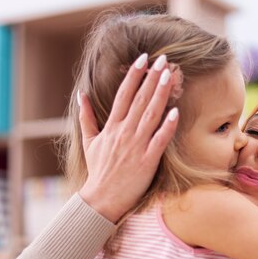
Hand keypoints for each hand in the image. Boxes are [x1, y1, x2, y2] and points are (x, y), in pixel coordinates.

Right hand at [78, 53, 179, 222]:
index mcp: (111, 127)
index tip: (143, 58)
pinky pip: (159, 140)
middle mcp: (123, 133)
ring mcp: (136, 146)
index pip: (123, 94)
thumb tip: (81, 95)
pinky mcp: (147, 161)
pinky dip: (167, 126)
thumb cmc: (98, 171)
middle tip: (163, 59)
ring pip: (150, 115)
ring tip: (170, 75)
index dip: (134, 75)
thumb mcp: (89, 142)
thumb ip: (86, 117)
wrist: (101, 199)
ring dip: (160, 94)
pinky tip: (176, 111)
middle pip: (139, 100)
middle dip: (151, 78)